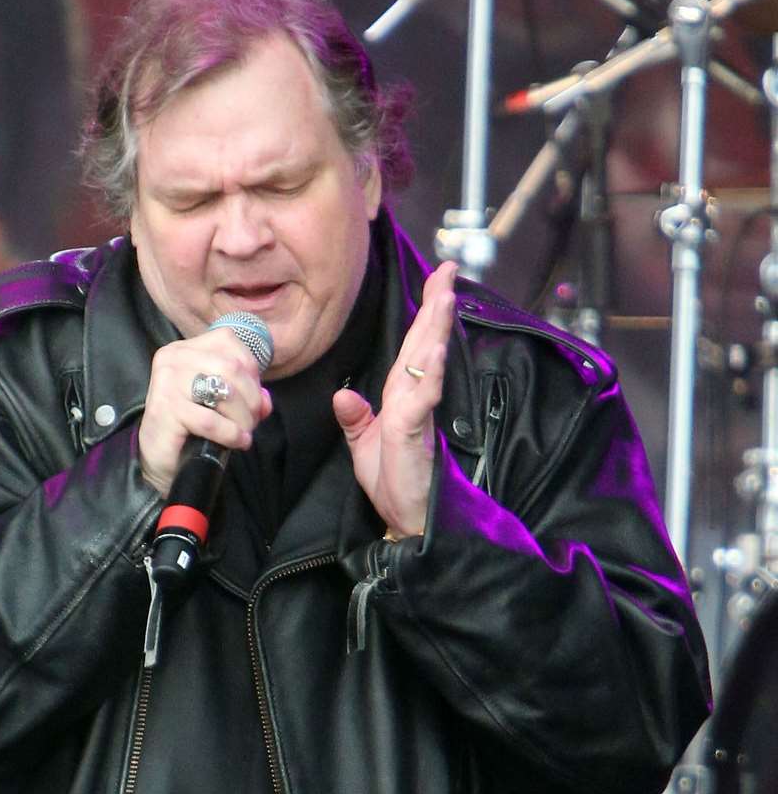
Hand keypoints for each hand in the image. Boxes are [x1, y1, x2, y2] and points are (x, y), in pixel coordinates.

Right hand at [138, 328, 272, 495]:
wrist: (158, 458)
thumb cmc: (189, 428)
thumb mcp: (219, 404)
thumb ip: (245, 394)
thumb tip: (266, 401)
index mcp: (185, 349)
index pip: (229, 341)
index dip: (251, 370)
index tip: (252, 397)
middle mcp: (173, 358)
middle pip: (231, 367)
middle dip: (251, 398)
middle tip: (251, 421)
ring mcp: (167, 382)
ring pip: (224, 391)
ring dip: (243, 417)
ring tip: (244, 433)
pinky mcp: (165, 410)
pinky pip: (210, 420)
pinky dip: (230, 433)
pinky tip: (237, 441)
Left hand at [333, 261, 457, 537]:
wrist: (409, 524)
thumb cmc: (395, 488)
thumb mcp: (365, 449)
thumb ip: (357, 420)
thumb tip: (344, 395)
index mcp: (401, 398)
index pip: (412, 347)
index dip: (423, 313)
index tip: (438, 279)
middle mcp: (412, 398)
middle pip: (423, 343)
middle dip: (435, 305)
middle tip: (450, 269)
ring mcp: (416, 413)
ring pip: (424, 362)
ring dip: (434, 328)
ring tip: (444, 294)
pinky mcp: (415, 432)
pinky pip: (419, 398)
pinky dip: (426, 374)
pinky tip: (432, 352)